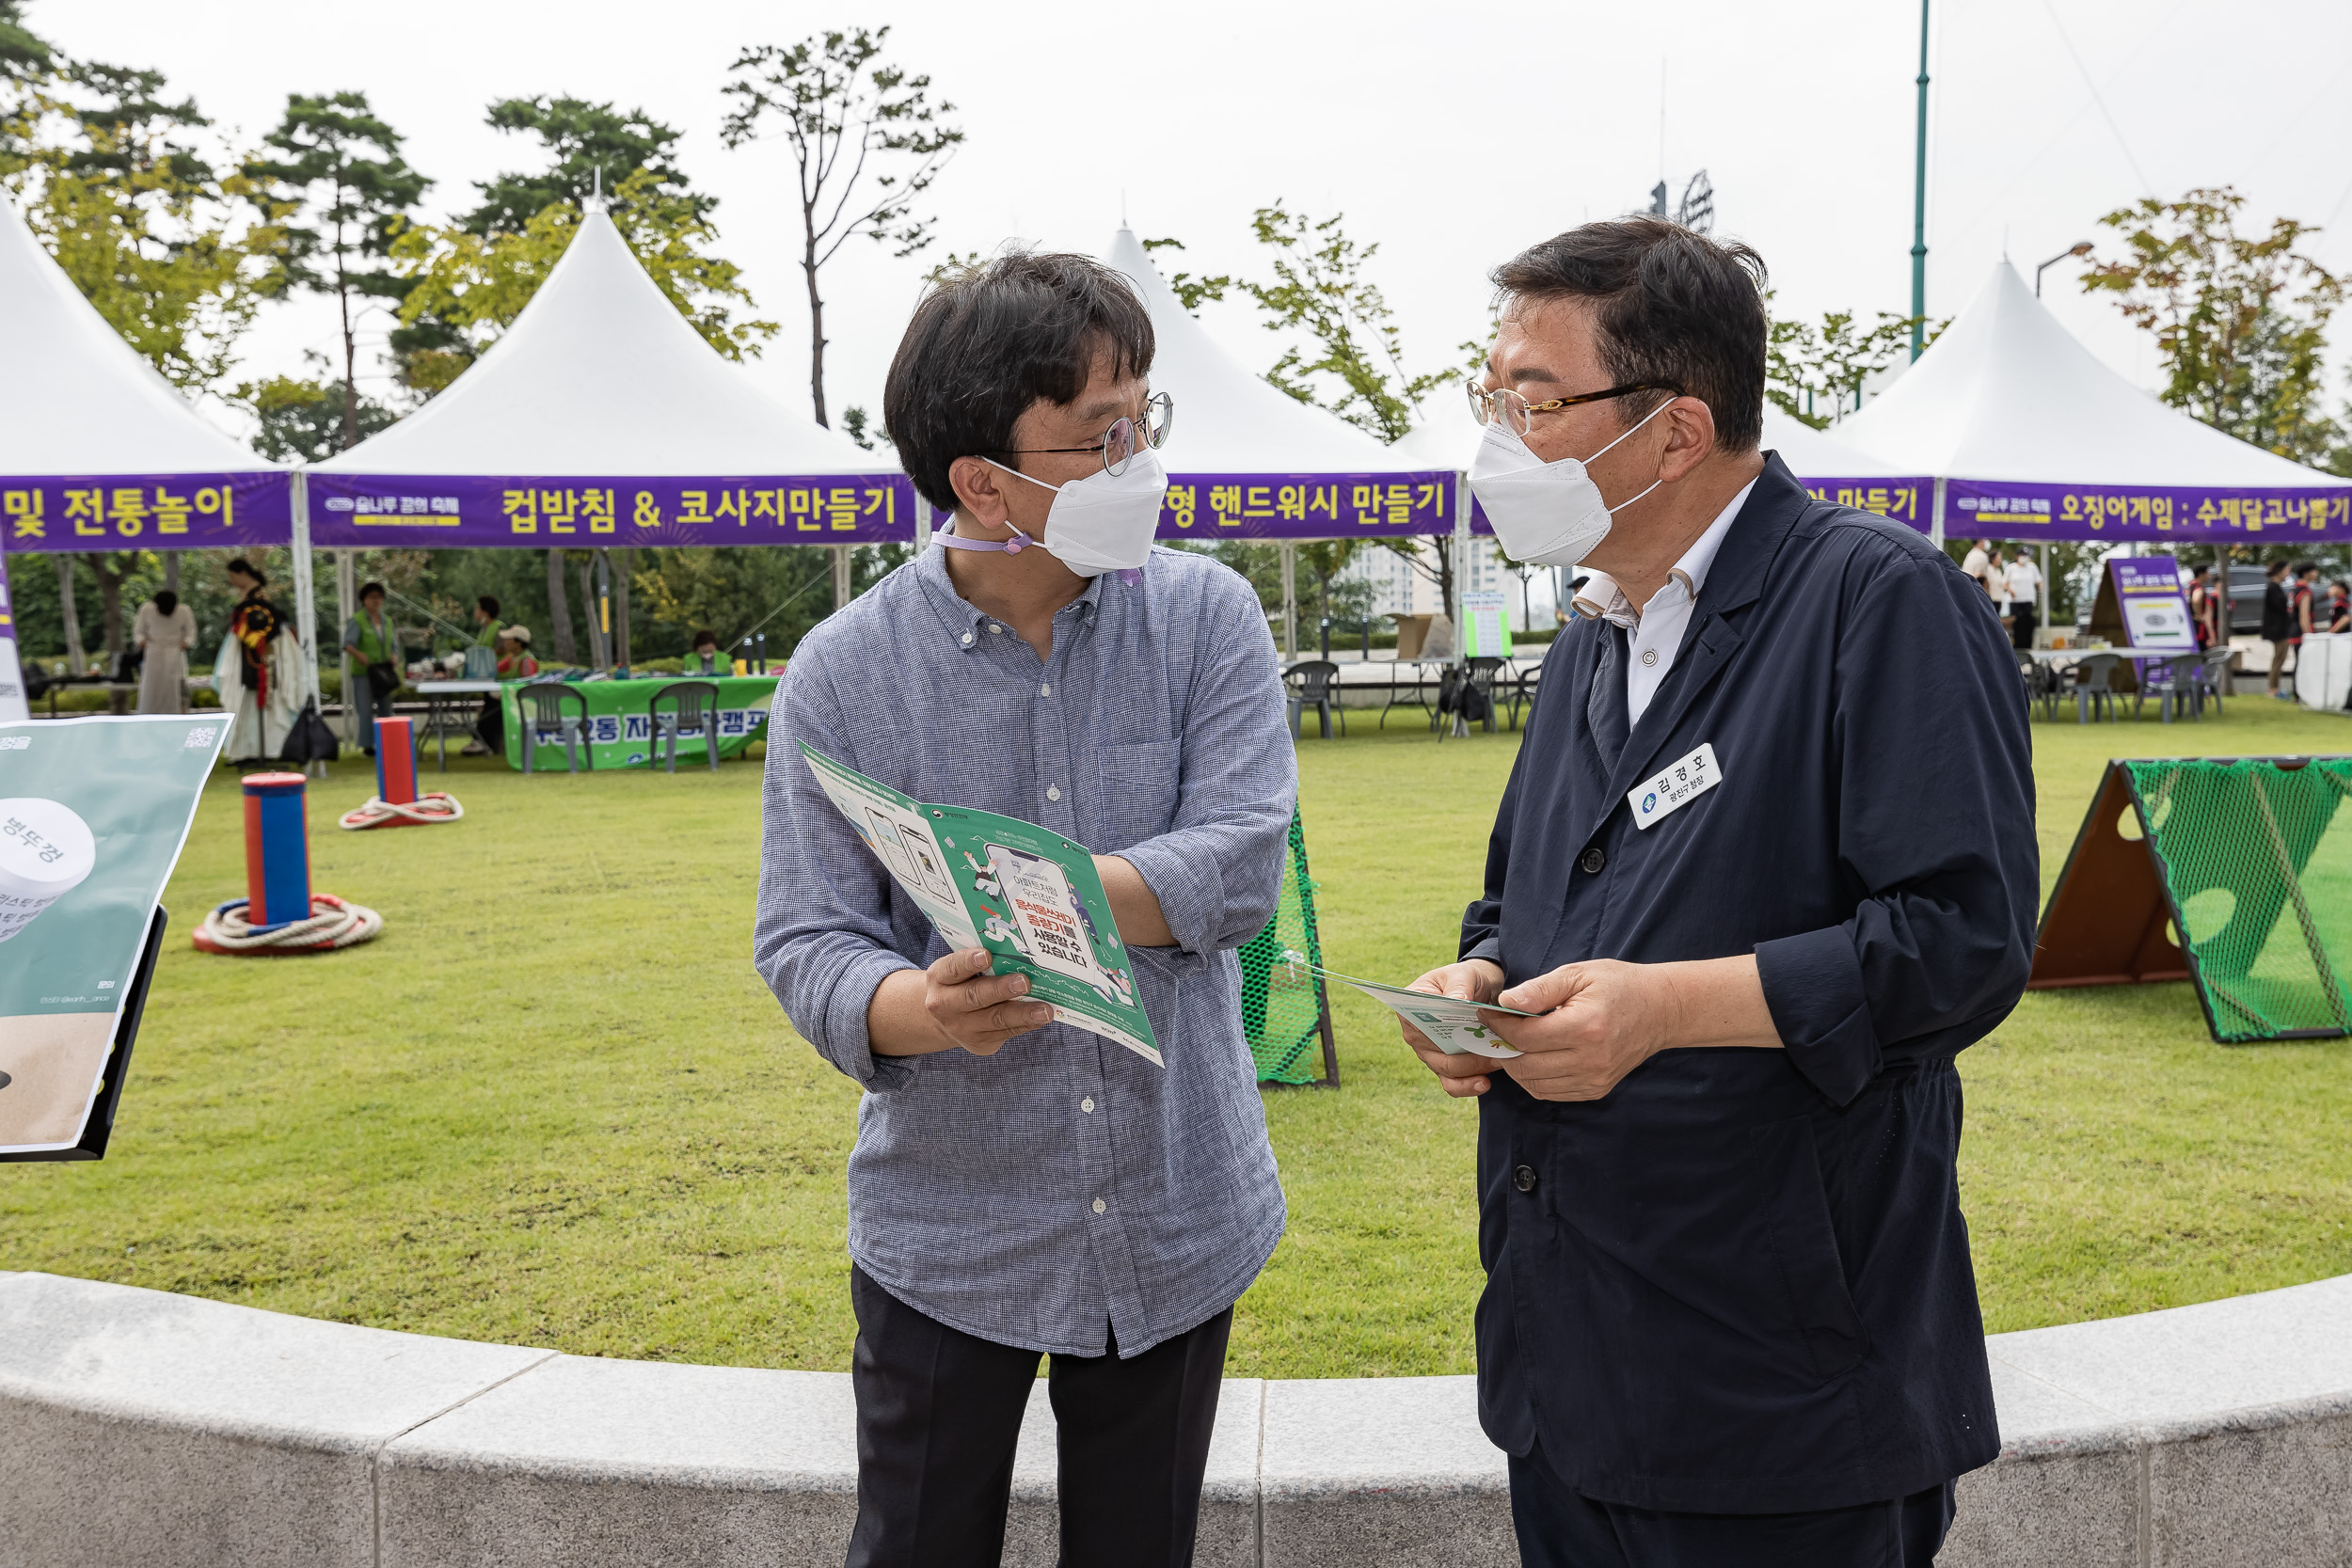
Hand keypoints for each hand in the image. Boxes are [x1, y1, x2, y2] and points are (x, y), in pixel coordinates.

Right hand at [871, 948, 1054, 1057]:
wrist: (945, 1019)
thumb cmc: (961, 984)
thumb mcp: (959, 970)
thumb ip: (980, 962)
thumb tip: (1020, 955)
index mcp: (940, 978)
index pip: (953, 967)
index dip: (969, 961)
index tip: (987, 955)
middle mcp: (945, 1005)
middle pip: (975, 996)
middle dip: (1001, 989)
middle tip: (1024, 982)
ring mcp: (962, 1027)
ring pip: (995, 1019)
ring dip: (1022, 1014)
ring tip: (1044, 1010)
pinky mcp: (980, 1043)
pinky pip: (1006, 1032)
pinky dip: (1026, 1024)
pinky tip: (1041, 1018)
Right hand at [1399, 958, 1505, 1098]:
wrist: (1481, 990)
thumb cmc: (1467, 979)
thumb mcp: (1463, 974)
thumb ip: (1459, 986)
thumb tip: (1457, 1001)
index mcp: (1411, 1008)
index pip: (1416, 1023)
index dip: (1435, 1030)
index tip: (1460, 1031)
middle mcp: (1416, 1034)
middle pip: (1435, 1051)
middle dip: (1466, 1055)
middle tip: (1494, 1051)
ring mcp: (1429, 1053)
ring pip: (1447, 1071)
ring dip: (1473, 1069)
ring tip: (1497, 1061)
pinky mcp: (1445, 1068)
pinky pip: (1452, 1084)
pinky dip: (1468, 1086)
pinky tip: (1485, 1083)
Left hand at [1481, 959, 1679, 1101]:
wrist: (1660, 1011)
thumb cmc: (1618, 986)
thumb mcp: (1579, 974)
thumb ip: (1540, 989)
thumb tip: (1505, 1001)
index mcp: (1585, 1027)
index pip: (1526, 1036)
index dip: (1499, 1025)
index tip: (1487, 1013)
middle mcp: (1590, 1060)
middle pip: (1525, 1064)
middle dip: (1502, 1047)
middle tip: (1493, 1030)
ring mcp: (1594, 1079)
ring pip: (1534, 1083)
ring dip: (1515, 1065)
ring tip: (1511, 1043)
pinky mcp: (1596, 1089)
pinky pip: (1551, 1092)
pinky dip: (1534, 1078)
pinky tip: (1533, 1057)